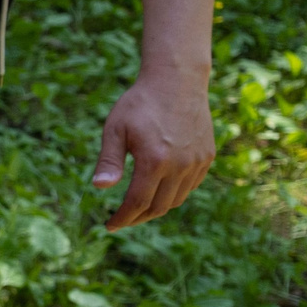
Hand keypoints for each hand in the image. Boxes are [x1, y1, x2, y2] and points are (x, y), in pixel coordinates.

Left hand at [93, 68, 215, 229]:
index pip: (137, 203)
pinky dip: (173, 195)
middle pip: (158, 207)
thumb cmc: (140, 103)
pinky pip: (190, 186)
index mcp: (155, 161)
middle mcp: (180, 166)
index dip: (123, 218)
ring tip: (137, 209)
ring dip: (156, 209)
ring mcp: (197, 162)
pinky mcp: (207, 157)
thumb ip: (109, 161)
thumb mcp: (115, 129)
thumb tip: (99, 188)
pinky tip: (158, 191)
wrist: (176, 81)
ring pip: (176, 199)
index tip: (109, 225)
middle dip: (138, 218)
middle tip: (122, 220)